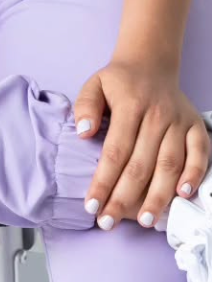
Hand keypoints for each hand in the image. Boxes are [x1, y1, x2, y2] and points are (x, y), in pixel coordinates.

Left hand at [75, 55, 209, 229]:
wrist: (151, 63)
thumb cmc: (119, 81)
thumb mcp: (94, 84)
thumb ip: (85, 106)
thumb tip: (83, 133)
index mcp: (130, 106)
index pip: (115, 152)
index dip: (103, 181)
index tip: (91, 205)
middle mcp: (157, 117)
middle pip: (141, 164)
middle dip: (124, 197)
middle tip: (109, 221)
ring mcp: (179, 123)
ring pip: (170, 165)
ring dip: (158, 195)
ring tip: (143, 220)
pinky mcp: (197, 128)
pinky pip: (200, 155)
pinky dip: (194, 175)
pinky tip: (182, 196)